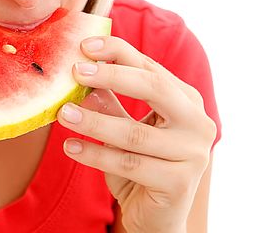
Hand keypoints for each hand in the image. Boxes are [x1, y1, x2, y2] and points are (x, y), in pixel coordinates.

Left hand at [56, 36, 216, 232]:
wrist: (155, 217)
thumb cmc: (139, 164)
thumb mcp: (122, 128)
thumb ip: (109, 100)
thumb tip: (81, 72)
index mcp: (186, 100)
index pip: (150, 67)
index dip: (117, 52)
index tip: (83, 46)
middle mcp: (198, 122)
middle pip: (154, 87)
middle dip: (111, 75)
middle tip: (76, 71)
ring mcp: (193, 154)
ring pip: (135, 132)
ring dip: (94, 120)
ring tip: (64, 113)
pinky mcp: (179, 183)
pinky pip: (129, 163)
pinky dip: (95, 154)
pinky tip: (70, 146)